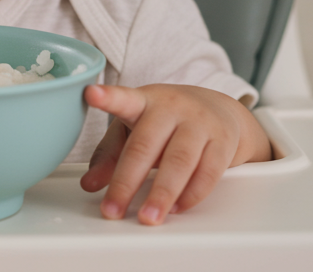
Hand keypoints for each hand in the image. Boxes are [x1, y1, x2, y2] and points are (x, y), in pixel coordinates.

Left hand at [79, 84, 270, 224]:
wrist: (219, 109)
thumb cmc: (167, 120)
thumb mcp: (134, 127)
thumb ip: (109, 154)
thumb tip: (89, 184)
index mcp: (144, 101)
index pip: (124, 99)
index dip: (107, 97)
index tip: (91, 94)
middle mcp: (172, 108)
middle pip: (146, 145)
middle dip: (126, 182)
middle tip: (112, 209)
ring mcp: (200, 123)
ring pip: (179, 161)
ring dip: (162, 194)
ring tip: (148, 217)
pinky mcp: (223, 142)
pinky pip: (208, 172)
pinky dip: (191, 194)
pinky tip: (176, 208)